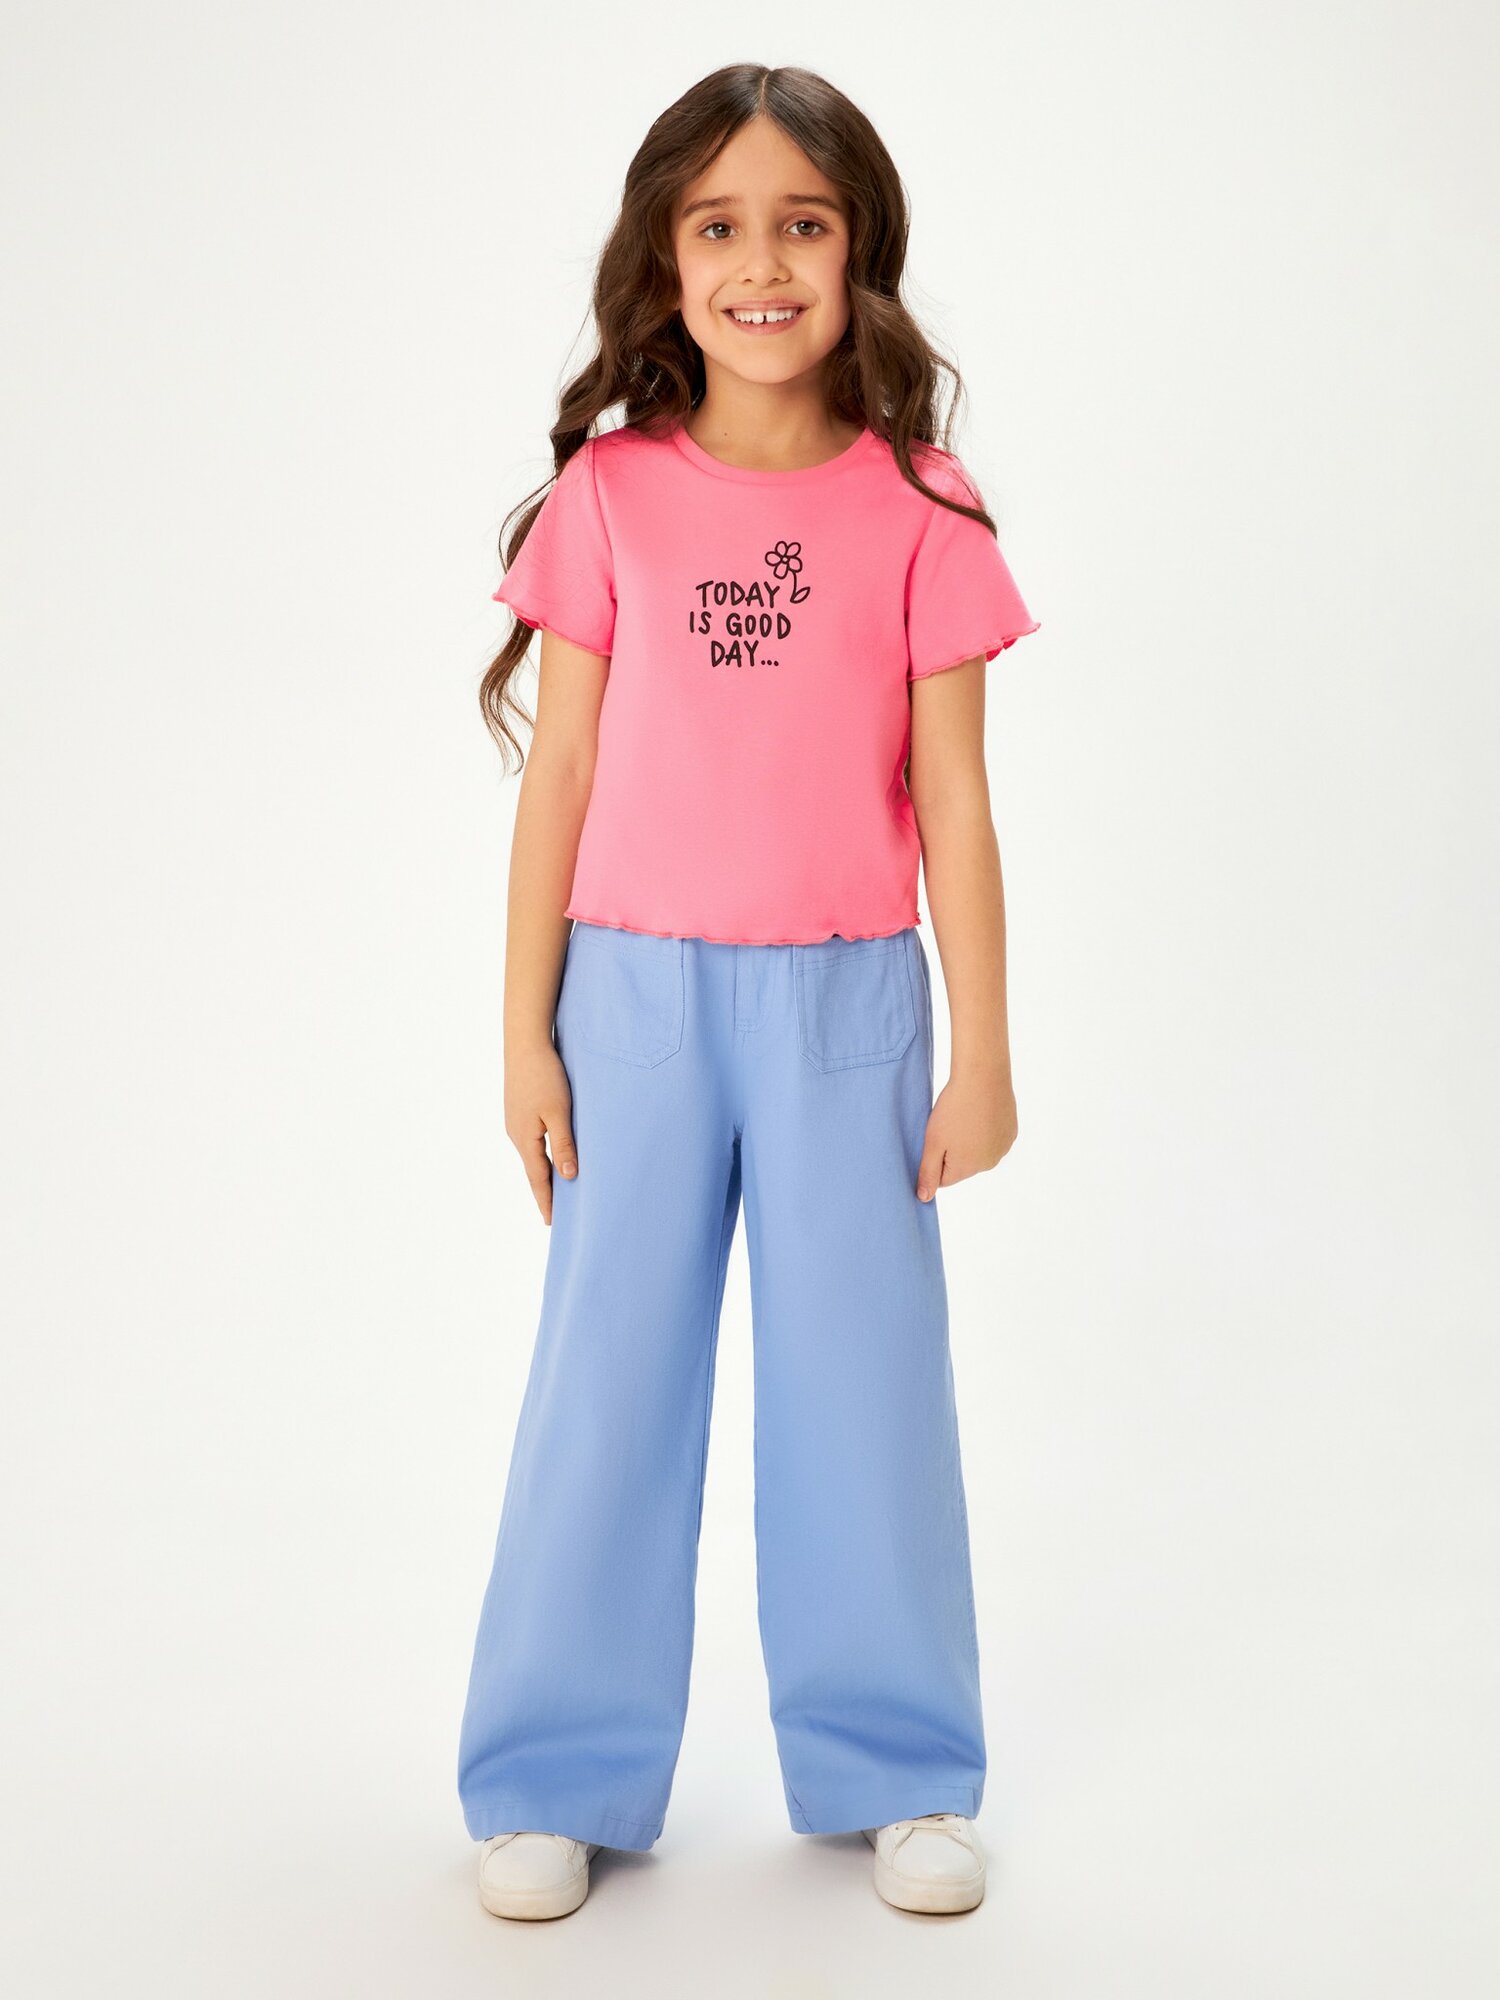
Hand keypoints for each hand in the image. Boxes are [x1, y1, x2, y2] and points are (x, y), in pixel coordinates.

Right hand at [505, 1036, 578, 1224]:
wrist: (525, 1042)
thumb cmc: (545, 1075)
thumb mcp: (559, 1111)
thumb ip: (564, 1144)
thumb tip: (568, 1177)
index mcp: (525, 1138)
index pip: (538, 1178)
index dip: (547, 1201)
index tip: (552, 1224)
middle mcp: (516, 1133)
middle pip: (533, 1169)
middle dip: (544, 1192)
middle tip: (554, 1215)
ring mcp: (515, 1121)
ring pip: (532, 1154)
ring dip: (543, 1172)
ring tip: (555, 1190)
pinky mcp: (519, 1109)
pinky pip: (531, 1140)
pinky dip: (541, 1154)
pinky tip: (548, 1155)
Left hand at [916, 1067, 1018, 1200]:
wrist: (983, 1077)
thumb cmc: (954, 1108)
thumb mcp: (933, 1142)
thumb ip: (928, 1173)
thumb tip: (924, 1198)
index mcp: (967, 1168)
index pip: (944, 1178)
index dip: (936, 1157)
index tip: (937, 1136)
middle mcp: (989, 1164)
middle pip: (963, 1165)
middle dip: (953, 1150)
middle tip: (950, 1123)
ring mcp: (1003, 1148)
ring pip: (978, 1151)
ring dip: (970, 1140)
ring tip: (965, 1116)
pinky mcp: (1011, 1132)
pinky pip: (992, 1138)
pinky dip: (985, 1129)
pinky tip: (980, 1112)